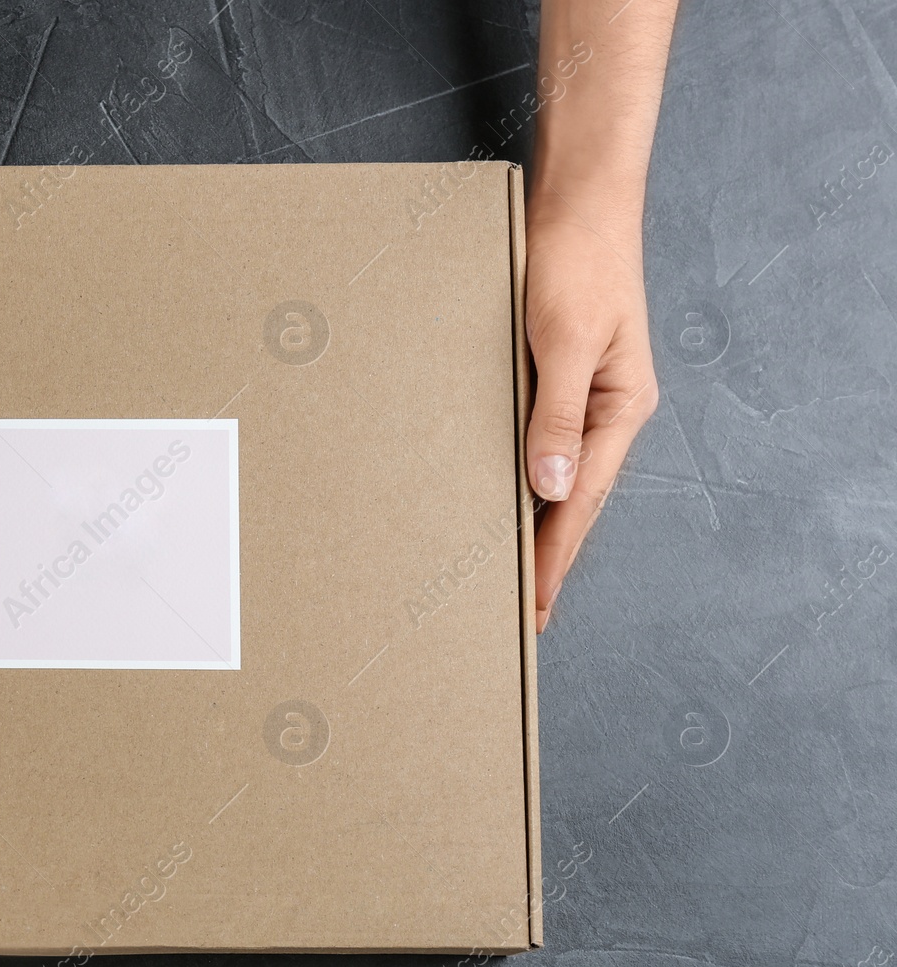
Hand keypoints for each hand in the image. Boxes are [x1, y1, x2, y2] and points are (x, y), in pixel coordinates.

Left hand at [524, 193, 658, 632]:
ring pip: (554, 470)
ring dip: (532, 516)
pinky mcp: (556, 371)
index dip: (555, 556)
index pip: (580, 501)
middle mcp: (607, 408)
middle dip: (547, 552)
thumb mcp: (567, 339)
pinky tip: (503, 490)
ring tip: (508, 566)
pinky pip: (537, 436)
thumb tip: (550, 484)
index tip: (533, 605)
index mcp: (621, 407)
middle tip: (519, 608)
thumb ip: (559, 412)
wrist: (578, 200)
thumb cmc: (576, 261)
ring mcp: (583, 392)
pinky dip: (520, 471)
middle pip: (572, 497)